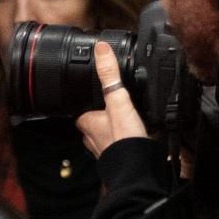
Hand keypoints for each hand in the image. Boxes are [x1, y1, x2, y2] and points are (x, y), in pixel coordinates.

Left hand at [75, 38, 152, 158]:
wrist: (138, 170)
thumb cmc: (124, 139)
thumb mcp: (118, 100)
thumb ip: (110, 75)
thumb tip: (101, 49)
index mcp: (86, 122)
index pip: (80, 107)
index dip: (88, 99)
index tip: (98, 92)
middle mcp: (91, 138)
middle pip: (94, 119)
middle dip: (103, 113)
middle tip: (117, 103)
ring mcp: (104, 149)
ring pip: (106, 133)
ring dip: (115, 127)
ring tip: (128, 117)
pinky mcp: (119, 157)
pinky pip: (119, 144)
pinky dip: (126, 138)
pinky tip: (137, 133)